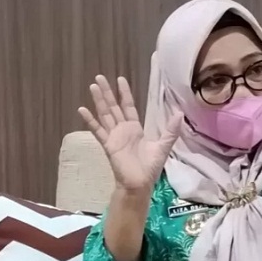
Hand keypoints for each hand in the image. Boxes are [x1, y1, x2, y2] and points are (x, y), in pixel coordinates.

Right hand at [78, 75, 181, 190]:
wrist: (140, 184)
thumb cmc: (150, 167)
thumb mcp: (164, 146)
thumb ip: (170, 130)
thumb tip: (180, 113)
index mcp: (135, 128)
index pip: (128, 106)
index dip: (124, 93)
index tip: (119, 79)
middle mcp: (123, 129)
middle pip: (113, 107)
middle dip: (107, 92)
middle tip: (99, 77)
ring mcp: (114, 136)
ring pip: (105, 114)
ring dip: (98, 101)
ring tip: (92, 86)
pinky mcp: (108, 145)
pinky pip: (98, 130)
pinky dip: (90, 120)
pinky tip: (82, 110)